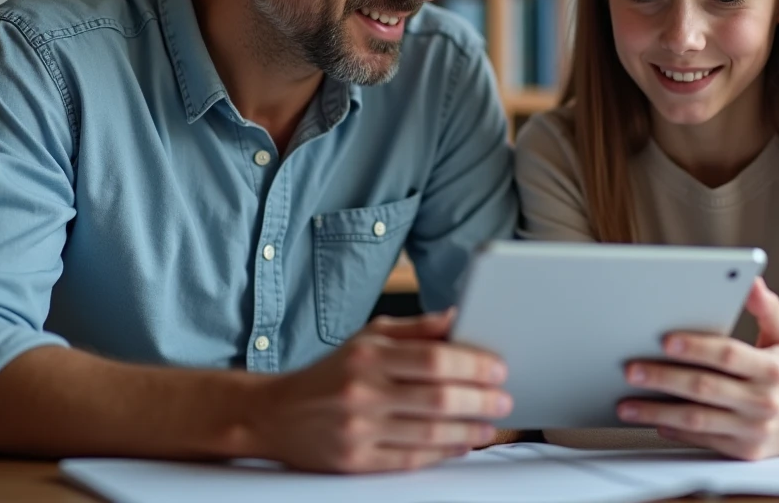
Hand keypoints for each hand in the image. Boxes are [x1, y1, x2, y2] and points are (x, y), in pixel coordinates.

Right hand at [251, 309, 511, 472]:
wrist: (275, 414)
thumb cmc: (331, 372)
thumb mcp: (368, 337)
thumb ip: (415, 329)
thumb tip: (457, 317)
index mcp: (368, 355)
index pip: (433, 358)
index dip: (472, 364)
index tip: (498, 367)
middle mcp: (362, 391)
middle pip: (437, 397)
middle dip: (480, 399)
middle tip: (504, 399)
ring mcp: (358, 430)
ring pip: (429, 433)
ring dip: (469, 430)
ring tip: (491, 424)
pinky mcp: (355, 462)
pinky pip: (410, 460)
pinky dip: (443, 453)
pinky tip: (462, 444)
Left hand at [617, 278, 778, 459]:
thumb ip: (766, 308)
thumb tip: (751, 281)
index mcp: (770, 368)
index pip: (729, 355)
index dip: (697, 347)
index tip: (665, 341)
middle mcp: (762, 400)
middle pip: (705, 387)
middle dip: (664, 378)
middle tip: (631, 370)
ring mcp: (752, 429)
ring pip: (697, 419)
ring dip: (658, 411)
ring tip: (626, 404)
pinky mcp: (742, 451)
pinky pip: (701, 439)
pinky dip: (673, 429)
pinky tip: (652, 419)